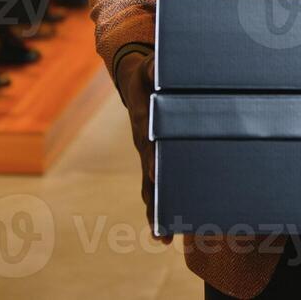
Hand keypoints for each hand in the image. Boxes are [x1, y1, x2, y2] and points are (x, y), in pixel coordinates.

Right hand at [117, 53, 171, 242]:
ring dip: (156, 210)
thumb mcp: (147, 68)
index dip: (151, 156)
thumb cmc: (147, 76)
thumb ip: (153, 67)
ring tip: (163, 236)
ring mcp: (146, 157)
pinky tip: (165, 237)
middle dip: (156, 191)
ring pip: (150, 188)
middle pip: (148, 172)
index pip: (147, 141)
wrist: (135, 86)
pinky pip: (155, 190)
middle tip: (162, 210)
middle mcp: (143, 144)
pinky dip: (158, 212)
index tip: (155, 171)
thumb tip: (157, 65)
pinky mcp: (153, 164)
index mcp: (143, 121)